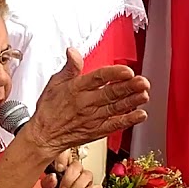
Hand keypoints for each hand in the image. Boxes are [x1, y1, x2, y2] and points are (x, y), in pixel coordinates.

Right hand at [22, 48, 149, 154]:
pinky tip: (140, 115)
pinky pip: (115, 125)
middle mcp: (86, 103)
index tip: (127, 70)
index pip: (97, 78)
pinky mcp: (97, 131)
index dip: (113, 74)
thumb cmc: (49, 109)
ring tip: (144, 95)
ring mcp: (93, 118)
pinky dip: (128, 120)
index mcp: (76, 89)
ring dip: (132, 101)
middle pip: (110, 93)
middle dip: (128, 87)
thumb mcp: (54, 83)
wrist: (43, 136)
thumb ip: (69, 67)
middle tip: (142, 82)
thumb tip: (73, 51)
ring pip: (115, 108)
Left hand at [41, 148, 102, 187]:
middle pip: (77, 165)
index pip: (67, 154)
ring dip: (77, 186)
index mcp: (62, 169)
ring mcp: (84, 182)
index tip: (59, 168)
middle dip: (69, 178)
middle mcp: (74, 173)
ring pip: (87, 175)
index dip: (64, 158)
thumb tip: (52, 176)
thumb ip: (47, 183)